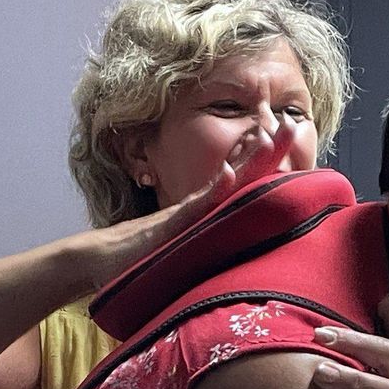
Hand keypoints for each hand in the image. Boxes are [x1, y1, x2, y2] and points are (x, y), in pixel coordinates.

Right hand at [69, 117, 305, 297]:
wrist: (95, 262)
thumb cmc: (139, 263)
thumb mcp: (185, 256)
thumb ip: (208, 248)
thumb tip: (240, 259)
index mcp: (208, 213)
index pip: (244, 183)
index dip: (268, 161)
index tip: (292, 137)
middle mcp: (199, 207)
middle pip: (239, 174)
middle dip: (267, 150)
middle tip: (293, 125)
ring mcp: (184, 215)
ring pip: (221, 184)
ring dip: (246, 161)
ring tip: (268, 137)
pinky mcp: (167, 227)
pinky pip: (193, 207)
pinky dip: (211, 192)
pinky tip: (227, 175)